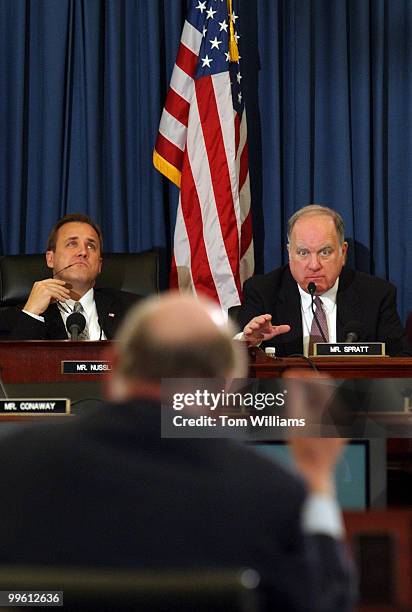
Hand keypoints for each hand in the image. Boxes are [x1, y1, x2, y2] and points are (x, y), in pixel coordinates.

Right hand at [23, 279, 70, 315]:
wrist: (32, 309)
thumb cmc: (36, 304)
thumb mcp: (42, 295)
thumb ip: (49, 293)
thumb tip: (57, 293)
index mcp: (38, 284)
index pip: (50, 280)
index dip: (58, 282)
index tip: (63, 283)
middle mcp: (40, 284)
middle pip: (55, 285)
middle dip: (62, 289)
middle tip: (67, 291)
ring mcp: (43, 287)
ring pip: (56, 290)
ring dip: (63, 294)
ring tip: (67, 297)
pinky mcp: (46, 292)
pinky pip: (56, 294)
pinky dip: (61, 298)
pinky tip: (63, 300)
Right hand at [243, 314, 289, 346]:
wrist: (254, 338)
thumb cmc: (262, 332)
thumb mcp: (272, 331)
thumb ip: (280, 329)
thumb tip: (288, 327)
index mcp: (263, 321)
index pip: (265, 317)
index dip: (266, 317)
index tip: (269, 317)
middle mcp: (257, 323)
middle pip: (258, 319)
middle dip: (259, 319)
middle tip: (262, 320)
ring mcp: (251, 327)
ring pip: (251, 324)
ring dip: (254, 325)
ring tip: (256, 326)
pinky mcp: (247, 332)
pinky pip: (246, 331)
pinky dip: (248, 331)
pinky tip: (249, 332)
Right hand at [282, 369, 346, 494]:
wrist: (313, 474)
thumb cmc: (306, 451)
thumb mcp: (296, 418)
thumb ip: (295, 394)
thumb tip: (292, 378)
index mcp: (335, 410)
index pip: (323, 381)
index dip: (305, 375)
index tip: (292, 375)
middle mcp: (341, 416)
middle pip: (324, 390)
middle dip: (305, 385)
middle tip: (290, 384)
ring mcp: (339, 425)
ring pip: (323, 401)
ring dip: (307, 396)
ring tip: (292, 398)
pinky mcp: (335, 432)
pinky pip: (324, 412)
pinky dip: (311, 408)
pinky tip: (299, 413)